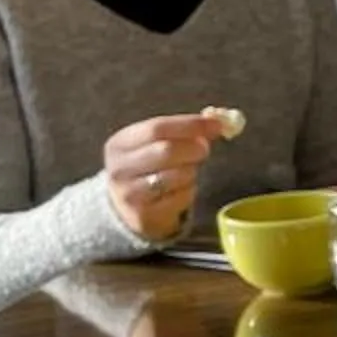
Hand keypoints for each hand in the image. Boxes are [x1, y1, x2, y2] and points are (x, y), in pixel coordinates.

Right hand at [102, 113, 222, 240]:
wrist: (127, 209)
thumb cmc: (149, 169)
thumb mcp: (156, 145)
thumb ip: (184, 131)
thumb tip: (216, 121)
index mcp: (120, 144)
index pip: (157, 128)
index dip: (190, 125)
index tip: (216, 125)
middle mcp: (119, 168)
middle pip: (166, 150)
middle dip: (193, 148)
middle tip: (204, 150)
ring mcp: (130, 194)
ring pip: (177, 175)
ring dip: (191, 171)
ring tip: (186, 171)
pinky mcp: (145, 214)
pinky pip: (182, 197)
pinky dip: (189, 191)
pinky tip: (180, 191)